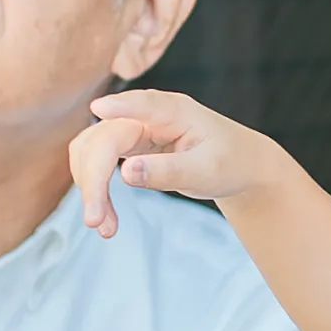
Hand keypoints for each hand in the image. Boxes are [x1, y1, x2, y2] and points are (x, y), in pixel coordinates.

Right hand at [66, 89, 282, 238]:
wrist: (240, 165)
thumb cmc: (230, 162)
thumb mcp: (207, 171)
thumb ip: (169, 171)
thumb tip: (127, 171)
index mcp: (174, 111)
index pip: (143, 104)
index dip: (119, 106)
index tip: (99, 109)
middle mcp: (148, 116)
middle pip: (103, 138)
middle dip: (93, 179)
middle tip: (95, 221)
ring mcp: (134, 129)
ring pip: (92, 150)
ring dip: (90, 187)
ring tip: (103, 226)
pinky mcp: (128, 145)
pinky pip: (98, 162)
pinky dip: (97, 189)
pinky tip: (106, 218)